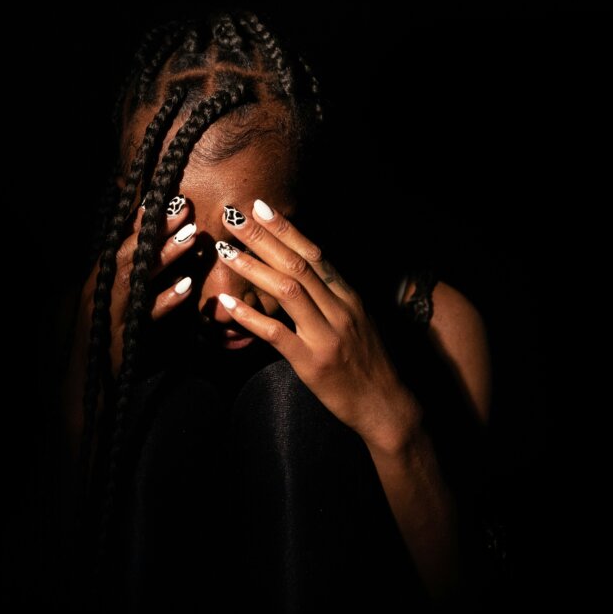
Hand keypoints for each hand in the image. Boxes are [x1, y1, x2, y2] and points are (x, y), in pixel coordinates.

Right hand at [81, 196, 199, 375]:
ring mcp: (108, 310)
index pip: (122, 244)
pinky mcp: (119, 333)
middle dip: (157, 229)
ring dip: (165, 254)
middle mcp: (101, 290)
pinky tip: (186, 287)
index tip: (165, 199)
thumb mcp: (121, 308)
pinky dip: (165, 299)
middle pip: (131, 252)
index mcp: (102, 280)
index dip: (143, 222)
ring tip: (191, 237)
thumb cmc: (108, 344)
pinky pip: (144, 313)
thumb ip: (135, 285)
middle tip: (185, 208)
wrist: (87, 384)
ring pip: (138, 276)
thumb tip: (159, 261)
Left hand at [214, 200, 421, 453]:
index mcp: (349, 297)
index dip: (286, 229)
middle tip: (233, 215)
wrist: (387, 406)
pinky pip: (277, 334)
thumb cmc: (367, 364)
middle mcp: (340, 309)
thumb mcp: (356, 322)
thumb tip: (300, 274)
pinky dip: (250, 316)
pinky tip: (227, 303)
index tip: (261, 207)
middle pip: (298, 263)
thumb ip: (331, 298)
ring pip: (288, 290)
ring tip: (225, 250)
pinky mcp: (313, 362)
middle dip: (263, 237)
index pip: (314, 253)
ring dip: (253, 267)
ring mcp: (326, 335)